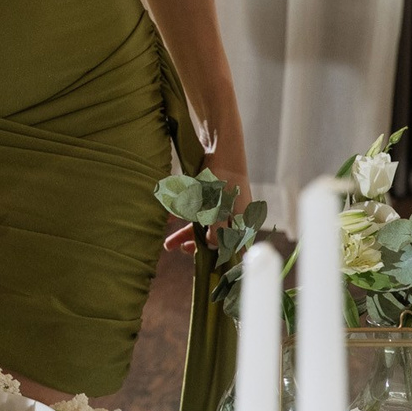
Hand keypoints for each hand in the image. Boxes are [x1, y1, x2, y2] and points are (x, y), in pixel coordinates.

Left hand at [163, 130, 251, 252]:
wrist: (221, 143)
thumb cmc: (223, 176)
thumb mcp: (218, 204)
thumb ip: (216, 226)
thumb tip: (214, 245)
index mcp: (243, 220)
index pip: (233, 246)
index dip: (219, 258)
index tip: (205, 268)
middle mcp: (235, 214)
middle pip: (215, 236)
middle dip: (195, 245)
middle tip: (177, 250)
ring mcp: (224, 204)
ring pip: (204, 224)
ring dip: (186, 232)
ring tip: (168, 242)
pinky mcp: (212, 193)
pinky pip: (198, 210)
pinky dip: (185, 216)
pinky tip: (169, 219)